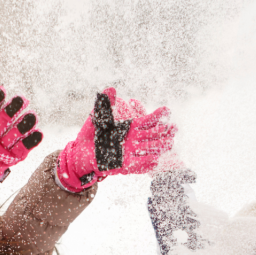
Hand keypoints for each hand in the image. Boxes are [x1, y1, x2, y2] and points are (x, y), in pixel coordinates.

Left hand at [56, 88, 175, 191]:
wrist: (80, 154)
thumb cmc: (90, 135)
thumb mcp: (97, 118)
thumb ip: (105, 105)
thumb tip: (111, 88)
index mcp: (129, 128)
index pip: (147, 120)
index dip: (157, 115)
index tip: (167, 110)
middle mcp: (133, 140)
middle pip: (152, 135)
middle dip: (164, 132)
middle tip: (174, 128)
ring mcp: (130, 153)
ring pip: (149, 149)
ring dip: (160, 147)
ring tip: (170, 143)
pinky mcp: (124, 166)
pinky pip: (138, 166)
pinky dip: (147, 163)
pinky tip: (154, 160)